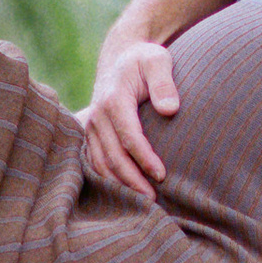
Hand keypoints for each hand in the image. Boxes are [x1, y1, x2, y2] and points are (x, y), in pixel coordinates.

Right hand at [80, 34, 176, 198]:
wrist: (122, 58)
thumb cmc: (145, 61)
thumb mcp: (157, 60)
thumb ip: (164, 82)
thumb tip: (170, 109)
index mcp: (113, 99)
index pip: (128, 136)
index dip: (144, 158)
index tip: (162, 175)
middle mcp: (98, 115)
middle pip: (113, 156)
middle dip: (133, 180)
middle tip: (153, 201)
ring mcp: (91, 126)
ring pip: (101, 164)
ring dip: (120, 185)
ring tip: (142, 204)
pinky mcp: (91, 135)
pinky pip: (95, 162)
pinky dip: (108, 180)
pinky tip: (125, 193)